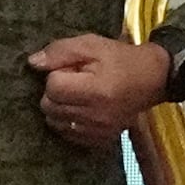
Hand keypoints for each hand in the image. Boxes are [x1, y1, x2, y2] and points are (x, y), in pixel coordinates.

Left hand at [25, 34, 170, 147]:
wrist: (152, 79)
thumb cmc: (120, 58)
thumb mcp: (91, 44)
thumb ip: (60, 51)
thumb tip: (33, 63)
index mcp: (96, 91)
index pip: (53, 87)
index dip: (56, 74)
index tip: (70, 68)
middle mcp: (97, 116)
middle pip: (50, 107)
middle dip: (54, 91)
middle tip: (73, 80)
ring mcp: (100, 131)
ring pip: (56, 123)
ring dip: (59, 107)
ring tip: (77, 94)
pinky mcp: (102, 140)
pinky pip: (68, 135)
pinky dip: (68, 121)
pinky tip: (81, 108)